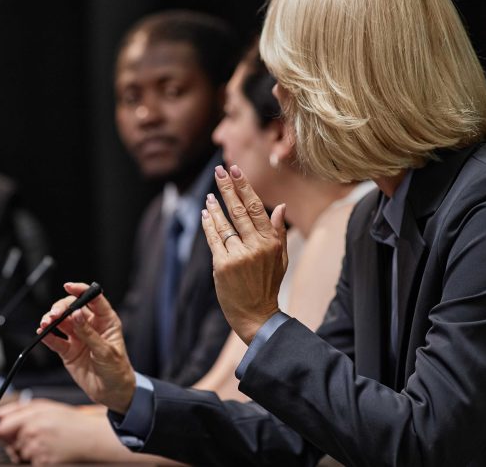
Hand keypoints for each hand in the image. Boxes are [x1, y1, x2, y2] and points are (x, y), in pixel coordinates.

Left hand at [0, 399, 107, 464]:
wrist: (89, 438)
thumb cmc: (68, 420)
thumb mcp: (43, 406)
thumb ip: (16, 411)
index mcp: (30, 420)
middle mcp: (31, 437)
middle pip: (7, 442)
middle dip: (13, 438)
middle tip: (30, 431)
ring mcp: (36, 453)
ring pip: (18, 452)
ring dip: (24, 447)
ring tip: (43, 439)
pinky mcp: (42, 464)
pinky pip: (29, 461)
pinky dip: (34, 456)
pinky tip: (47, 448)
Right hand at [39, 282, 135, 413]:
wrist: (112, 392)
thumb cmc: (117, 370)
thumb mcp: (106, 351)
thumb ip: (89, 333)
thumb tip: (75, 314)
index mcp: (105, 321)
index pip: (93, 299)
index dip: (81, 290)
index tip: (69, 286)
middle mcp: (90, 326)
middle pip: (72, 308)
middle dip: (61, 308)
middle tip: (53, 314)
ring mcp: (78, 338)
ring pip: (61, 322)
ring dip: (51, 320)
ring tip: (45, 323)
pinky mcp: (69, 351)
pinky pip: (56, 340)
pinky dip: (47, 336)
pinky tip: (41, 333)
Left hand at [201, 165, 287, 343]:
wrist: (256, 315)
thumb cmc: (268, 285)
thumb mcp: (280, 259)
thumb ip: (278, 232)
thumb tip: (281, 207)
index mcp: (271, 242)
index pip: (256, 207)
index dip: (244, 187)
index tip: (236, 170)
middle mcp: (255, 247)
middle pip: (238, 210)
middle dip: (227, 188)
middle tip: (219, 170)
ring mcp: (238, 256)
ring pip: (224, 224)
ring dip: (215, 206)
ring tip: (209, 195)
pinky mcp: (222, 265)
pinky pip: (213, 239)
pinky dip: (208, 225)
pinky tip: (205, 214)